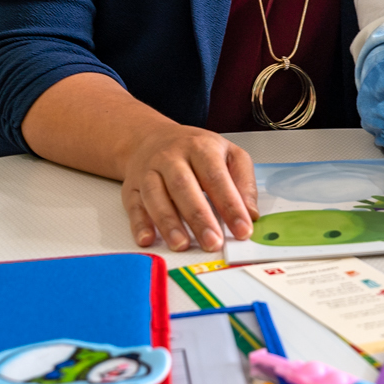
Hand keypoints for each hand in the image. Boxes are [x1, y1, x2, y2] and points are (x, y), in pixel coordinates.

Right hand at [120, 123, 257, 252]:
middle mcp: (171, 158)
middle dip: (199, 217)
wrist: (152, 138)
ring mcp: (149, 172)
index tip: (243, 230)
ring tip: (182, 245)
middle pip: (183, 186)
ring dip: (168, 223)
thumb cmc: (195, 151)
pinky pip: (134, 206)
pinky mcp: (132, 188)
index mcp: (200, 148)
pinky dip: (139, 224)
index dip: (231, 205)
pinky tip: (148, 239)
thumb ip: (244, 182)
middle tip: (213, 242)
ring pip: (155, 196)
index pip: (216, 177)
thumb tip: (251, 214)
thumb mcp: (228, 154)